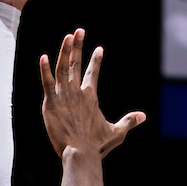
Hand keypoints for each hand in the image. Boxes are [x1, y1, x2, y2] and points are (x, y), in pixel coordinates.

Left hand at [40, 29, 145, 158]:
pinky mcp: (51, 104)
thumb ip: (129, 121)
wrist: (80, 154)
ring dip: (64, 52)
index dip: (95, 60)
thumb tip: (143, 116)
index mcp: (90, 97)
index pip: (93, 73)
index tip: (98, 48)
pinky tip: (43, 57)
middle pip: (76, 64)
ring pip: (62, 69)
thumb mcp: (116, 133)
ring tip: (67, 37)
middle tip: (79, 31)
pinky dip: (45, 70)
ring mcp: (63, 97)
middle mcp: (77, 93)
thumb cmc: (97, 145)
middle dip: (78, 46)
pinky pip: (47, 83)